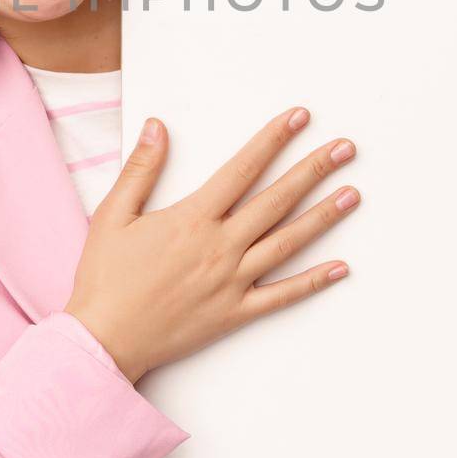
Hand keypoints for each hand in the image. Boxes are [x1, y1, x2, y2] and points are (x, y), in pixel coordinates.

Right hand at [63, 108, 358, 383]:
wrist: (104, 339)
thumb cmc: (105, 278)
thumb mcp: (112, 215)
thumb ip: (140, 169)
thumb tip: (157, 126)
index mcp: (192, 219)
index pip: (243, 169)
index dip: (273, 140)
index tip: (299, 118)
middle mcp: (220, 247)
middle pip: (277, 200)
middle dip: (314, 170)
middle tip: (345, 149)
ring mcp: (232, 282)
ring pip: (287, 243)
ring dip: (323, 216)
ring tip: (352, 194)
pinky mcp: (234, 313)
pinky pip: (281, 296)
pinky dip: (312, 282)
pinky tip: (340, 268)